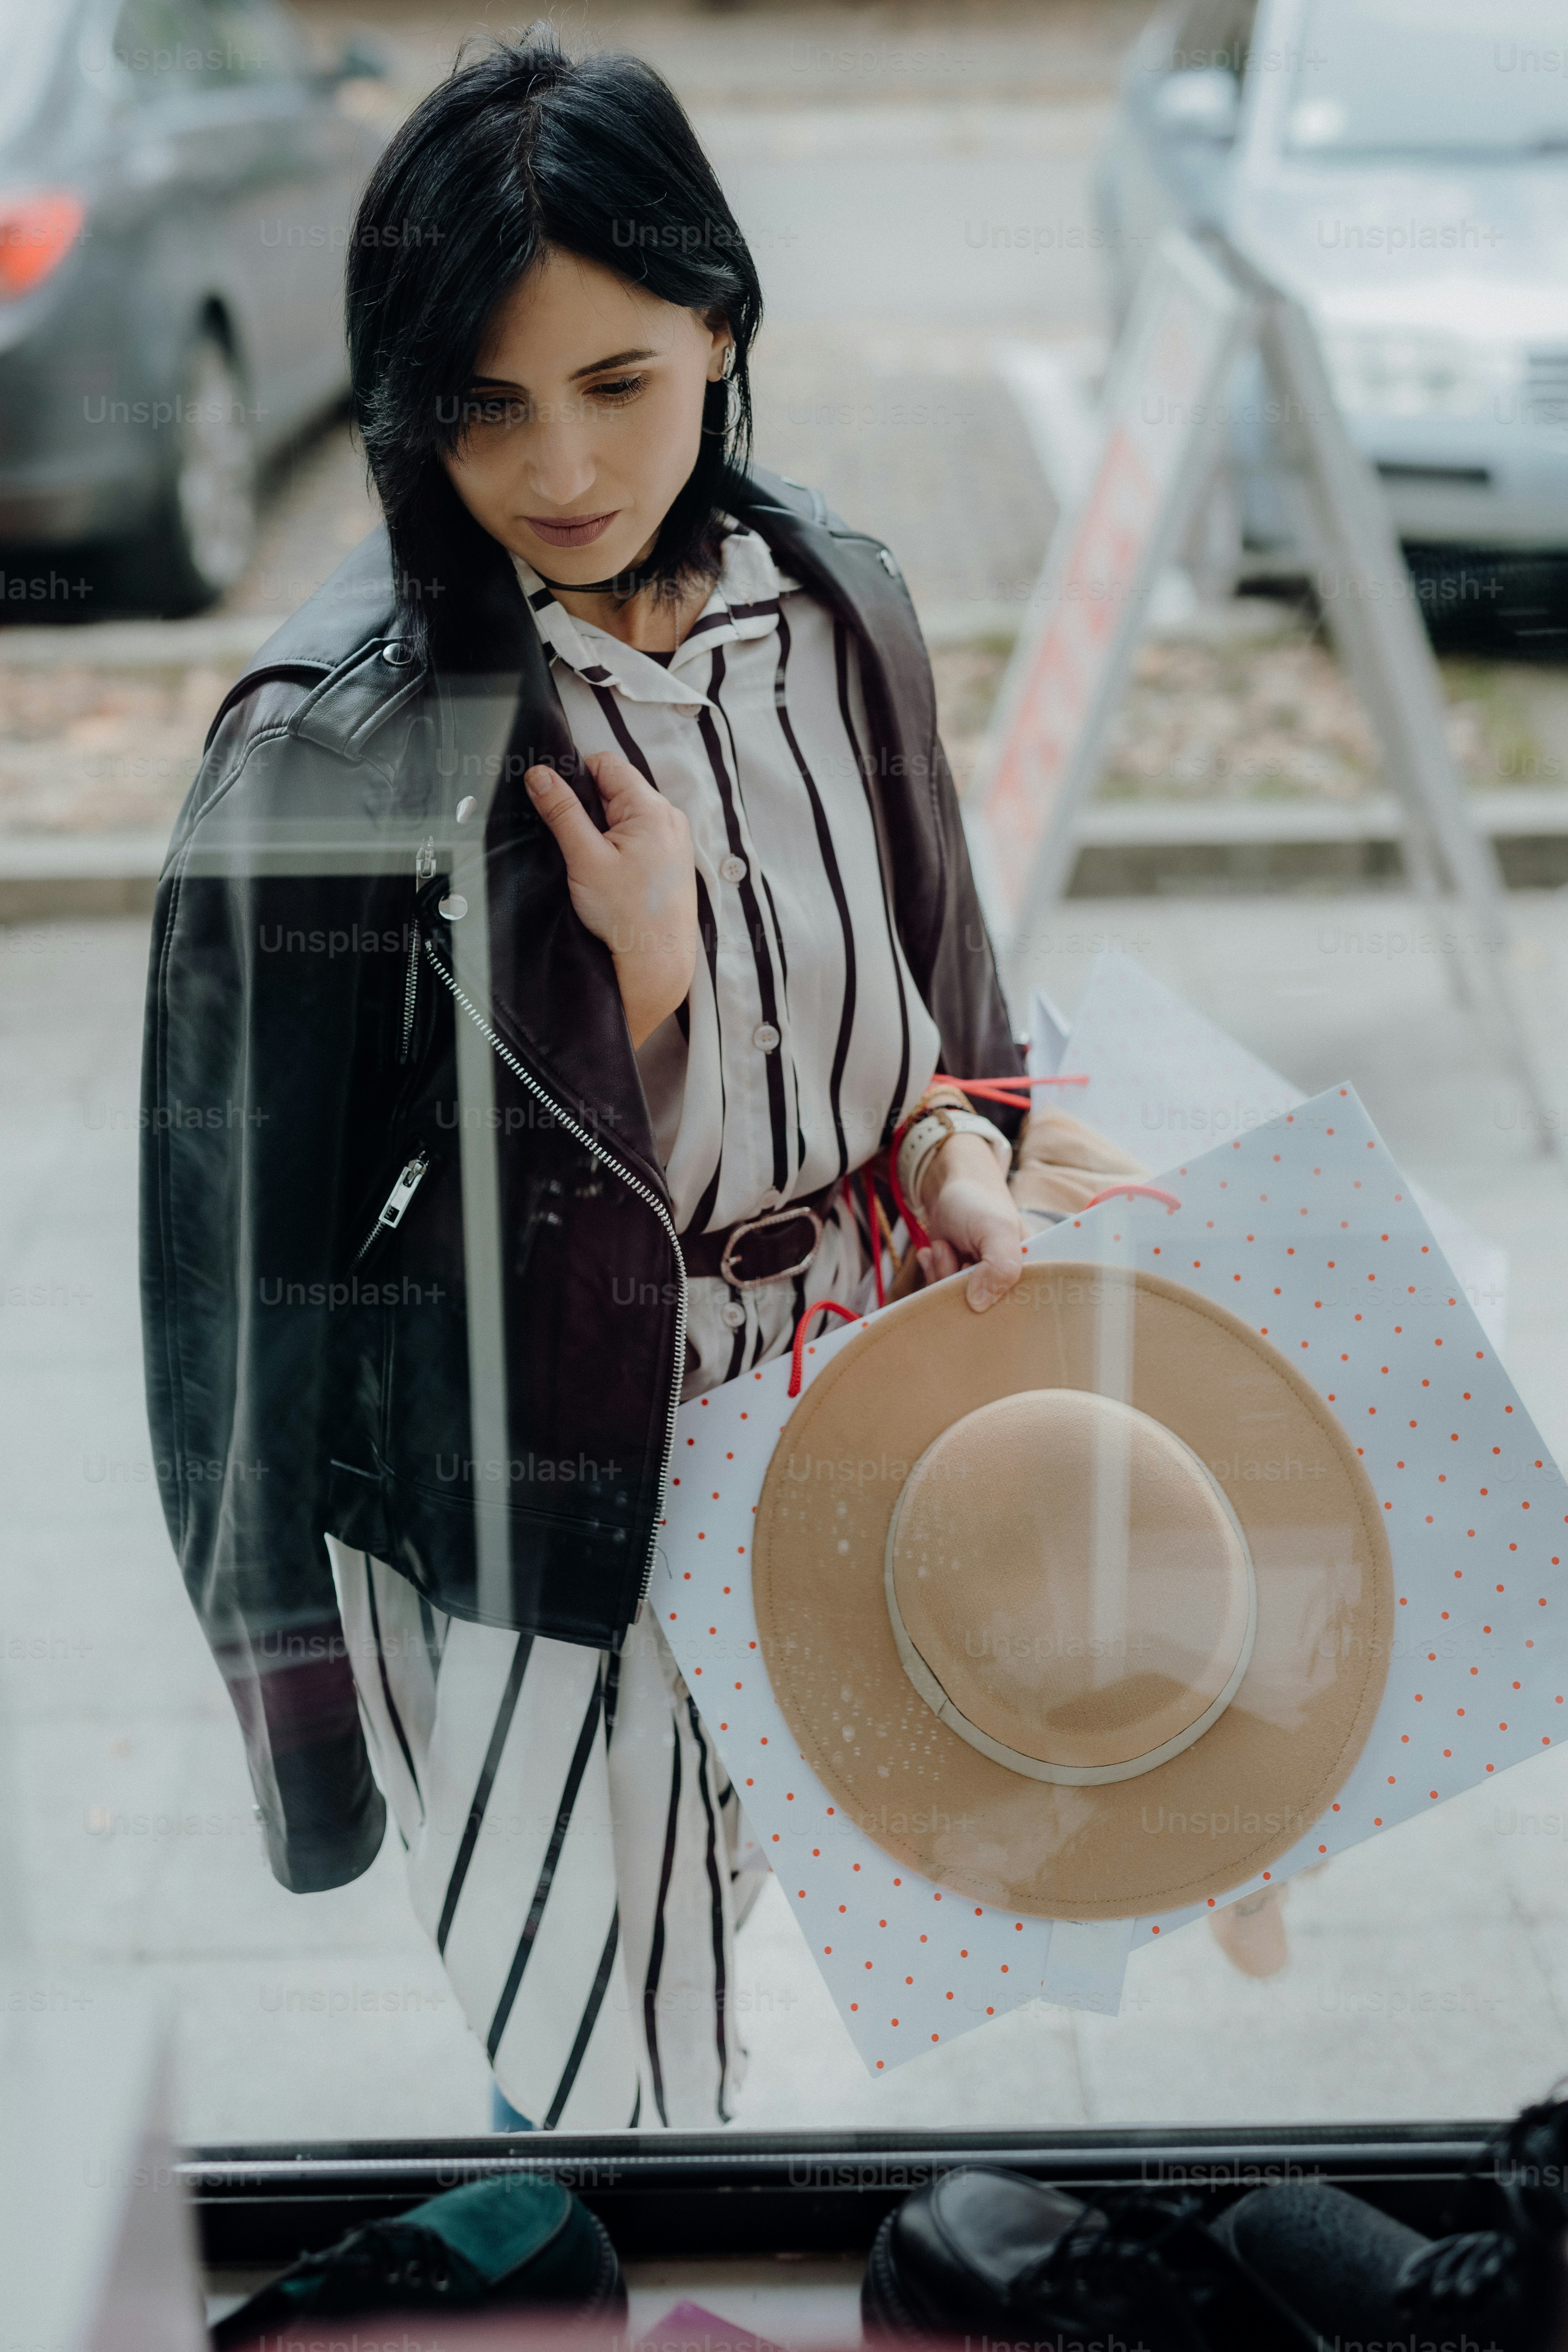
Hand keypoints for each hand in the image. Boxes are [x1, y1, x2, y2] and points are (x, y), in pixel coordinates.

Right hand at [524, 751, 697, 1048]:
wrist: (656, 961)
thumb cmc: (626, 914)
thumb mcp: (584, 857)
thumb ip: (562, 811)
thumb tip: (539, 776)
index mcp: (651, 808)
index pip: (607, 765)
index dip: (577, 776)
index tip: (559, 802)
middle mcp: (670, 817)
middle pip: (618, 788)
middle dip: (591, 806)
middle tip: (575, 840)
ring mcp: (675, 839)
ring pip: (627, 814)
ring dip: (605, 828)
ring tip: (593, 861)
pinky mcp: (673, 860)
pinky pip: (641, 836)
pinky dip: (621, 846)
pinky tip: (612, 873)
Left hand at [917, 1132, 1024, 1311]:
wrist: (945, 1187)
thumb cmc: (977, 1202)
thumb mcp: (995, 1229)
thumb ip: (1000, 1266)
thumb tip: (979, 1305)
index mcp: (1030, 1272)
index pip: (1022, 1309)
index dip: (996, 1303)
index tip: (972, 1273)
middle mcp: (1007, 1283)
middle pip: (983, 1311)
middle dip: (959, 1285)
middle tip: (956, 1255)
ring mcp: (980, 1284)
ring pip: (957, 1304)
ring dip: (943, 1273)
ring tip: (946, 1245)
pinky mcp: (956, 1283)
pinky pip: (940, 1295)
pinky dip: (932, 1271)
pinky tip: (933, 1250)